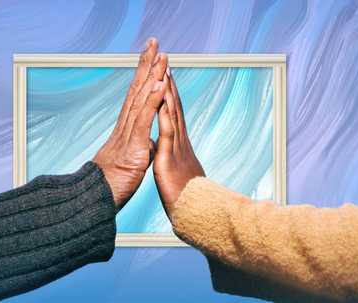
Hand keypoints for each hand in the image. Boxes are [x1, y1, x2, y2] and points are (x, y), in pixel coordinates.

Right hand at [94, 38, 167, 208]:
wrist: (97, 200)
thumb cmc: (112, 183)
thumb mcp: (130, 160)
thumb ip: (139, 147)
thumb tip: (148, 143)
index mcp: (126, 129)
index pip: (137, 96)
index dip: (144, 75)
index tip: (152, 57)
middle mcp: (125, 126)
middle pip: (137, 90)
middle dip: (146, 64)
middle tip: (154, 42)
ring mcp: (128, 135)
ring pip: (140, 99)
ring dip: (151, 76)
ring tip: (160, 55)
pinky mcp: (133, 147)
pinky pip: (143, 120)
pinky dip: (152, 101)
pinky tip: (160, 84)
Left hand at [153, 67, 204, 215]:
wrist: (195, 213)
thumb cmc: (188, 196)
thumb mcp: (180, 172)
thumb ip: (176, 160)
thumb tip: (173, 154)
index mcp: (178, 145)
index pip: (173, 114)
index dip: (169, 94)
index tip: (165, 76)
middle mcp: (179, 142)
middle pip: (174, 108)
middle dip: (169, 84)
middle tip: (166, 62)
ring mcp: (176, 149)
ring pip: (172, 115)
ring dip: (169, 92)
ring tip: (165, 71)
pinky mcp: (169, 159)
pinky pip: (167, 133)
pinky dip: (165, 115)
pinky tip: (162, 100)